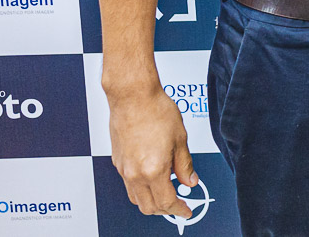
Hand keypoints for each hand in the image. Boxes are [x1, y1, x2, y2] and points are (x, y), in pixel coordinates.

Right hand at [107, 83, 198, 218]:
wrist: (133, 96)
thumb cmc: (156, 111)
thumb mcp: (180, 139)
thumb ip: (185, 165)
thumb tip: (190, 181)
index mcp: (153, 170)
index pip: (166, 203)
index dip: (179, 210)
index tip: (186, 211)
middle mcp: (135, 174)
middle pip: (148, 207)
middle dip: (165, 210)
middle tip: (179, 203)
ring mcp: (123, 169)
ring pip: (136, 198)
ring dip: (151, 201)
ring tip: (167, 191)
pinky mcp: (117, 162)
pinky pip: (129, 185)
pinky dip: (141, 189)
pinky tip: (153, 178)